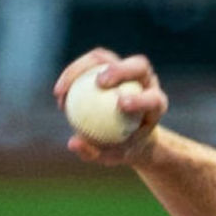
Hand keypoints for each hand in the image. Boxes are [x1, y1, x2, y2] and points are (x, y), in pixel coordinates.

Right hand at [53, 48, 169, 165]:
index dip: (141, 99)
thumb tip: (73, 143)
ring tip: (64, 89)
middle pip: (139, 65)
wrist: (126, 135)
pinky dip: (72, 74)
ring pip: (107, 58)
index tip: (121, 104)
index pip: (154, 98)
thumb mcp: (111, 157)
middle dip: (120, 70)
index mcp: (156, 105)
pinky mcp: (108, 64)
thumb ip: (94, 153)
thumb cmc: (122, 148)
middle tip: (98, 82)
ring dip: (83, 67)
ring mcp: (127, 70)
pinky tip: (59, 93)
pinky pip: (88, 63)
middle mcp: (146, 82)